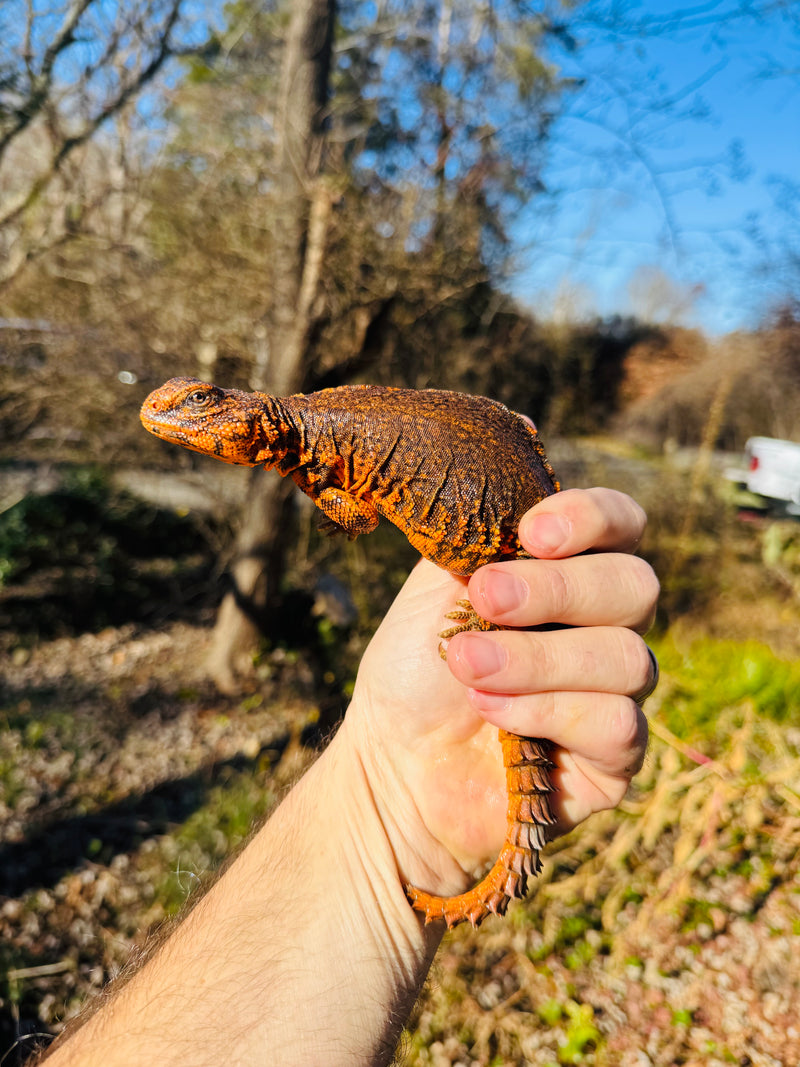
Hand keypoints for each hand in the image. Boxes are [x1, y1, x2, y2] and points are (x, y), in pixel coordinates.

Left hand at [344, 488, 657, 896]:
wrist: (392, 763)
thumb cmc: (416, 669)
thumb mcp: (441, 582)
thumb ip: (484, 522)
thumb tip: (527, 430)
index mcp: (570, 575)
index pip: (622, 526)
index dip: (592, 518)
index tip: (532, 533)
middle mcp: (606, 628)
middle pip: (634, 586)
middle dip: (556, 590)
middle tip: (485, 599)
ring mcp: (616, 693)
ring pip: (628, 658)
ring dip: (538, 659)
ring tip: (467, 666)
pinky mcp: (615, 758)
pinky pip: (617, 724)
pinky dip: (548, 711)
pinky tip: (494, 714)